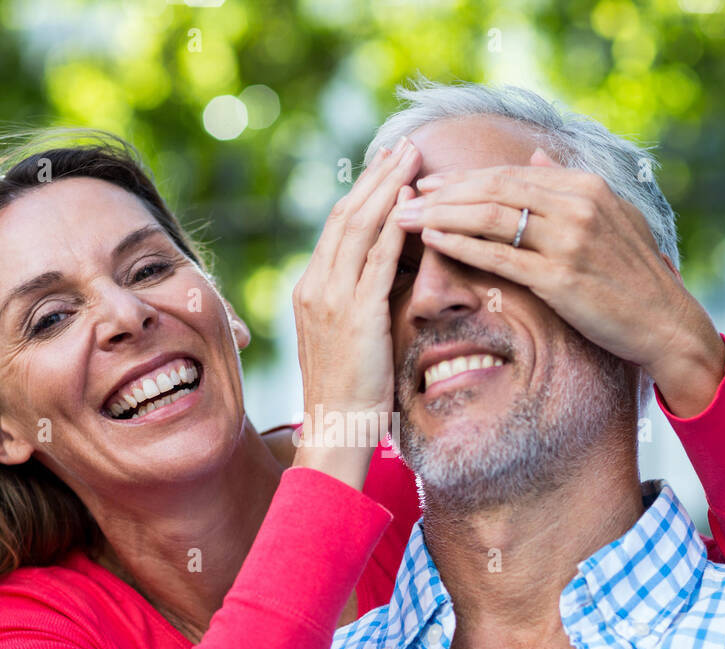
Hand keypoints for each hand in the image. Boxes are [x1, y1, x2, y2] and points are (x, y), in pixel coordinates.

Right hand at [289, 138, 421, 486]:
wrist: (335, 429)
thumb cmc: (349, 392)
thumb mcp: (350, 338)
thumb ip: (359, 303)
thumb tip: (384, 278)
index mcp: (311, 289)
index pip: (337, 227)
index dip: (364, 192)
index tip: (388, 165)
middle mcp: (315, 286)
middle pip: (345, 214)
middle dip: (377, 176)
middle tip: (404, 144)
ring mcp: (331, 299)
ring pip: (358, 227)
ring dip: (388, 187)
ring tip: (412, 157)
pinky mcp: (355, 315)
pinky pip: (377, 259)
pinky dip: (395, 226)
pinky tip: (414, 203)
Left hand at [395, 148, 724, 415]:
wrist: (667, 324)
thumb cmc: (635, 277)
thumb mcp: (611, 218)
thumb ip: (569, 186)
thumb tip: (538, 155)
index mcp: (585, 187)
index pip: (509, 175)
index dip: (462, 178)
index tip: (426, 183)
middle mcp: (577, 205)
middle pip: (492, 189)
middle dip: (441, 192)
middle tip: (399, 196)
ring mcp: (569, 240)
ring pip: (489, 217)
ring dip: (440, 215)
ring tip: (403, 217)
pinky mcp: (561, 278)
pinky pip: (499, 256)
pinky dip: (462, 245)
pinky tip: (434, 240)